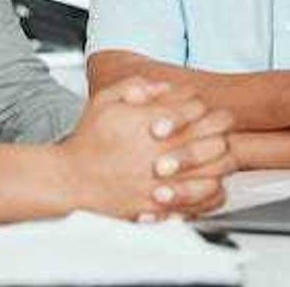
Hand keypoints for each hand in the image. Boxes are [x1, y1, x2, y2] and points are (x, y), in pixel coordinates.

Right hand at [57, 77, 233, 220]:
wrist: (71, 182)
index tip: (193, 109)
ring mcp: (167, 181)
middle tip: (211, 128)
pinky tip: (206, 180)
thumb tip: (163, 85)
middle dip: (216, 128)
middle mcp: (163, 153)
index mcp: (151, 124)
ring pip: (216, 167)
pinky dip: (213, 188)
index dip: (198, 105)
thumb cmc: (87, 143)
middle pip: (214, 135)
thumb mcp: (104, 101)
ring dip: (218, 157)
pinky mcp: (165, 205)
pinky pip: (206, 198)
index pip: (196, 107)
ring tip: (212, 153)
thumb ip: (134, 86)